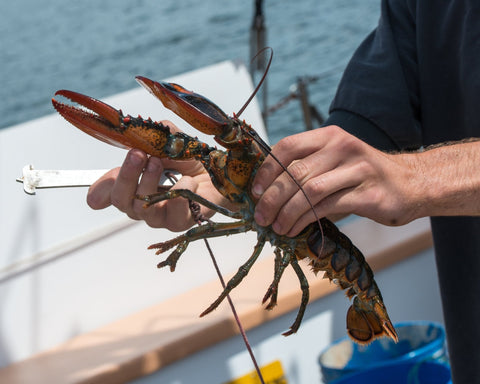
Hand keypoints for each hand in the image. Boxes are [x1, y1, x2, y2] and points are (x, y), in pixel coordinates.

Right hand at [86, 121, 225, 231]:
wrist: (220, 175)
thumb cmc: (191, 162)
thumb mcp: (170, 142)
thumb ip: (154, 136)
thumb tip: (139, 131)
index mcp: (134, 187)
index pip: (109, 193)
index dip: (100, 191)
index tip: (95, 192)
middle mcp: (144, 205)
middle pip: (123, 201)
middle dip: (127, 176)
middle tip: (137, 154)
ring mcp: (162, 217)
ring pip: (145, 210)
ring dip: (150, 183)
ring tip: (159, 162)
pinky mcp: (182, 221)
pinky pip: (176, 212)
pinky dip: (181, 192)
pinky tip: (189, 181)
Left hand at [251, 125, 423, 235]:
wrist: (412, 183)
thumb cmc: (364, 176)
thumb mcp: (335, 162)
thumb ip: (307, 170)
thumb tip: (267, 193)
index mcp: (329, 136)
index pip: (288, 146)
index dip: (267, 170)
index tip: (255, 192)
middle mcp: (342, 147)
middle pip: (295, 171)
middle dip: (272, 197)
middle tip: (260, 217)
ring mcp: (357, 169)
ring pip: (309, 190)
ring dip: (286, 212)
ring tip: (276, 227)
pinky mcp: (368, 193)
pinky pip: (327, 206)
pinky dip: (305, 220)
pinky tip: (295, 230)